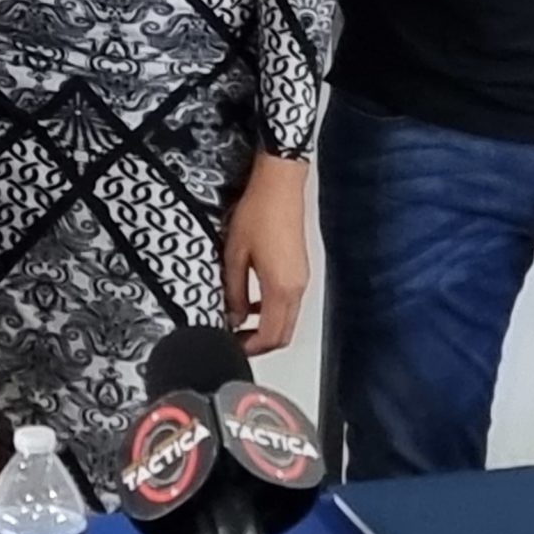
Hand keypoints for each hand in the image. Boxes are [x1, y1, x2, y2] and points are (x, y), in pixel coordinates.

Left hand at [223, 153, 309, 354]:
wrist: (280, 184)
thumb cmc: (259, 212)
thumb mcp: (235, 254)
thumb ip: (235, 291)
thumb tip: (234, 316)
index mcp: (281, 288)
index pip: (270, 336)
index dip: (250, 349)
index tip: (232, 348)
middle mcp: (296, 288)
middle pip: (283, 333)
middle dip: (260, 343)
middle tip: (236, 341)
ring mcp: (301, 278)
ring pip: (287, 318)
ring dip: (266, 326)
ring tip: (240, 322)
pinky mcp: (300, 268)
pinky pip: (288, 301)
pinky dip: (272, 310)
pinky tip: (252, 300)